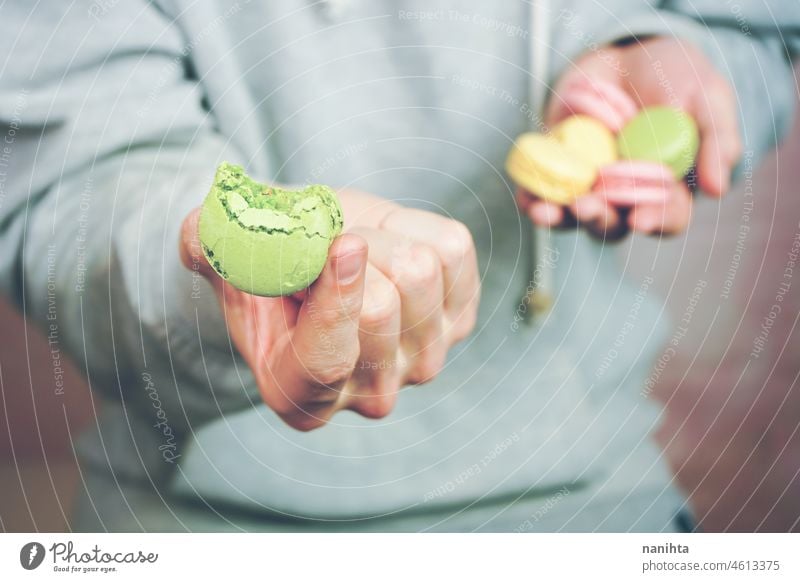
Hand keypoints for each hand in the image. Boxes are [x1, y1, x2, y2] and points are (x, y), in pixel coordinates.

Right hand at [180, 190, 478, 430]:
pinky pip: (453, 250)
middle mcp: (367, 393)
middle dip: (352, 247)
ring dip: (384, 234)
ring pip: (420, 272)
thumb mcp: (227, 256)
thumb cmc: (271, 269)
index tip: (341, 244)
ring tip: (358, 248)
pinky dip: (418, 226)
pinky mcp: (460, 318)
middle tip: (328, 242)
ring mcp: (423, 361)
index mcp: (298, 392)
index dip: (336, 303)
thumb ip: (207, 246)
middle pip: (381, 307)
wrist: (318, 264)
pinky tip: (392, 245)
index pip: (326, 362)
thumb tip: (206, 233)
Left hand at [518, 36, 741, 238]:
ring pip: (573, 217)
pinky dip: (533, 199)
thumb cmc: (676, 80)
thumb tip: (718, 189)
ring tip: (547, 212)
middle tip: (587, 206)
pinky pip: (542, 194)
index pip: (667, 217)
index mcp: (670, 189)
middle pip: (615, 224)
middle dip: (600, 218)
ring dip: (560, 219)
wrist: (628, 56)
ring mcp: (590, 186)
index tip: (642, 219)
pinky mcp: (558, 171)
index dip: (656, 221)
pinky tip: (528, 199)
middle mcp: (627, 195)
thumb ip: (716, 140)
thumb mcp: (707, 99)